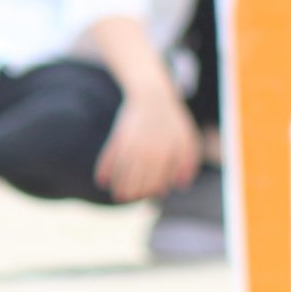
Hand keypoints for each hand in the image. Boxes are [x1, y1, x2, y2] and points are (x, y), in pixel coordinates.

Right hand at [94, 82, 201, 202]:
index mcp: (164, 156)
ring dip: (120, 188)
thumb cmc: (172, 122)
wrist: (152, 96)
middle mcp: (146, 154)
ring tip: (119, 195)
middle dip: (135, 193)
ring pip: (122, 176)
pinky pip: (108, 159)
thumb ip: (188, 164)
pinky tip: (102, 181)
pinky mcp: (118, 139)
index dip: (153, 191)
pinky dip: (104, 171)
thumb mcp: (187, 141)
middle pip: (137, 184)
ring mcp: (130, 147)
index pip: (156, 184)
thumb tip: (179, 186)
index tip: (152, 192)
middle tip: (133, 196)